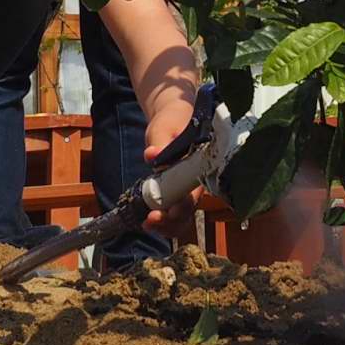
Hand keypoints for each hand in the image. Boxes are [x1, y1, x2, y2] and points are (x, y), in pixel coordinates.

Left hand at [135, 93, 199, 233]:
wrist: (175, 118)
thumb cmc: (173, 121)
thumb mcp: (164, 127)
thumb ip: (159, 141)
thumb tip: (152, 154)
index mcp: (198, 167)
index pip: (193, 194)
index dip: (180, 207)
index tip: (162, 213)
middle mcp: (195, 183)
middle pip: (189, 212)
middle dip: (170, 222)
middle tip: (150, 221)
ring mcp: (187, 191)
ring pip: (182, 218)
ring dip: (166, 226)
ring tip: (146, 225)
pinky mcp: (176, 194)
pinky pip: (173, 214)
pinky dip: (162, 222)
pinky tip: (146, 220)